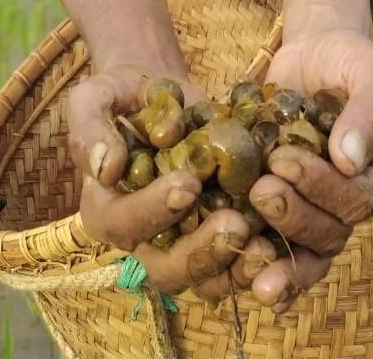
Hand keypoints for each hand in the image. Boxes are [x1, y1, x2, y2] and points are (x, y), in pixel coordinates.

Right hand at [69, 65, 250, 297]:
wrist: (159, 94)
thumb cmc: (122, 95)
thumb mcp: (95, 97)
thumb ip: (90, 128)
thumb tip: (104, 168)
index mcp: (105, 210)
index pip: (125, 223)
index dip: (155, 210)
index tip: (188, 184)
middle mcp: (142, 239)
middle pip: (167, 268)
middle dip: (202, 252)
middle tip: (235, 223)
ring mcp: (183, 241)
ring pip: (206, 279)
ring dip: (236, 267)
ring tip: (264, 244)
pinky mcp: (218, 233)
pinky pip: (238, 262)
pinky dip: (260, 258)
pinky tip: (281, 238)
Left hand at [242, 29, 372, 312]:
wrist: (312, 53)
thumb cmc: (346, 59)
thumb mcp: (367, 70)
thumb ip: (367, 109)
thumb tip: (350, 162)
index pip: (360, 199)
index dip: (322, 188)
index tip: (283, 159)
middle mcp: (355, 201)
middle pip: (332, 232)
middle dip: (294, 215)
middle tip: (259, 189)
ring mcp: (320, 210)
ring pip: (307, 251)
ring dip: (276, 253)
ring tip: (240, 231)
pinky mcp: (287, 208)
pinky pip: (280, 250)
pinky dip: (262, 265)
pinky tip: (239, 276)